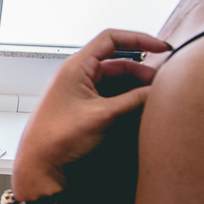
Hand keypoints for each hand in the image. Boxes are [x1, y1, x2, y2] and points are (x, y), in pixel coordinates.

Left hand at [11, 29, 170, 199]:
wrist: (39, 164)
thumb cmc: (58, 137)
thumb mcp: (103, 115)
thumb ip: (134, 100)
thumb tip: (158, 91)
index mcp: (76, 67)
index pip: (110, 39)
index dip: (139, 39)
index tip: (163, 48)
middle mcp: (77, 75)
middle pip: (119, 63)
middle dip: (143, 73)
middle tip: (164, 86)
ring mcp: (81, 91)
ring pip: (117, 81)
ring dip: (137, 89)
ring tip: (155, 100)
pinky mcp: (84, 107)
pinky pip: (111, 96)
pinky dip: (128, 100)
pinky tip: (142, 110)